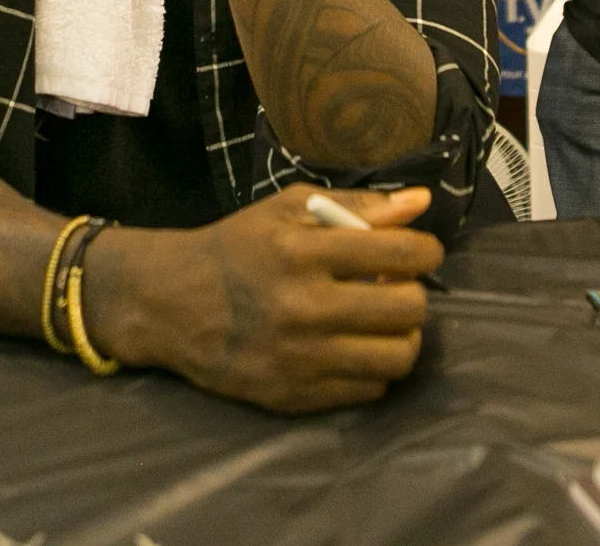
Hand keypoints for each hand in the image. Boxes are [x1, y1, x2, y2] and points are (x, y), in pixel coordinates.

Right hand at [88, 185, 441, 412]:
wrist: (173, 304)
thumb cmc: (238, 247)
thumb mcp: (289, 210)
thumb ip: (358, 206)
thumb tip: (421, 203)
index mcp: (301, 252)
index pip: (399, 254)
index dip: (426, 251)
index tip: (422, 253)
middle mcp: (303, 308)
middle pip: (407, 309)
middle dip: (413, 293)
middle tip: (397, 287)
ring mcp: (300, 358)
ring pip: (397, 357)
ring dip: (403, 336)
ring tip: (384, 321)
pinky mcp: (295, 396)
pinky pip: (370, 389)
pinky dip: (374, 368)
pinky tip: (355, 347)